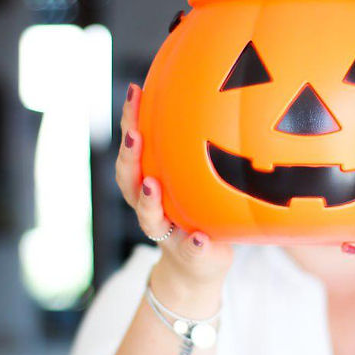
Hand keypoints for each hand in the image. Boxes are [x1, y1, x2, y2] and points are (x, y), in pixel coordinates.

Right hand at [117, 84, 232, 307]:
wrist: (197, 268)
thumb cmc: (199, 210)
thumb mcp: (197, 176)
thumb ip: (199, 146)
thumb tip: (226, 85)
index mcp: (150, 180)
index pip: (136, 145)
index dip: (131, 118)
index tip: (134, 91)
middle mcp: (150, 206)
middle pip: (129, 180)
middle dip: (129, 156)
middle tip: (134, 135)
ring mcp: (166, 232)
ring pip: (148, 217)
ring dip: (148, 202)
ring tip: (151, 186)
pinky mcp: (190, 255)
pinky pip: (190, 251)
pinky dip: (192, 245)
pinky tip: (198, 237)